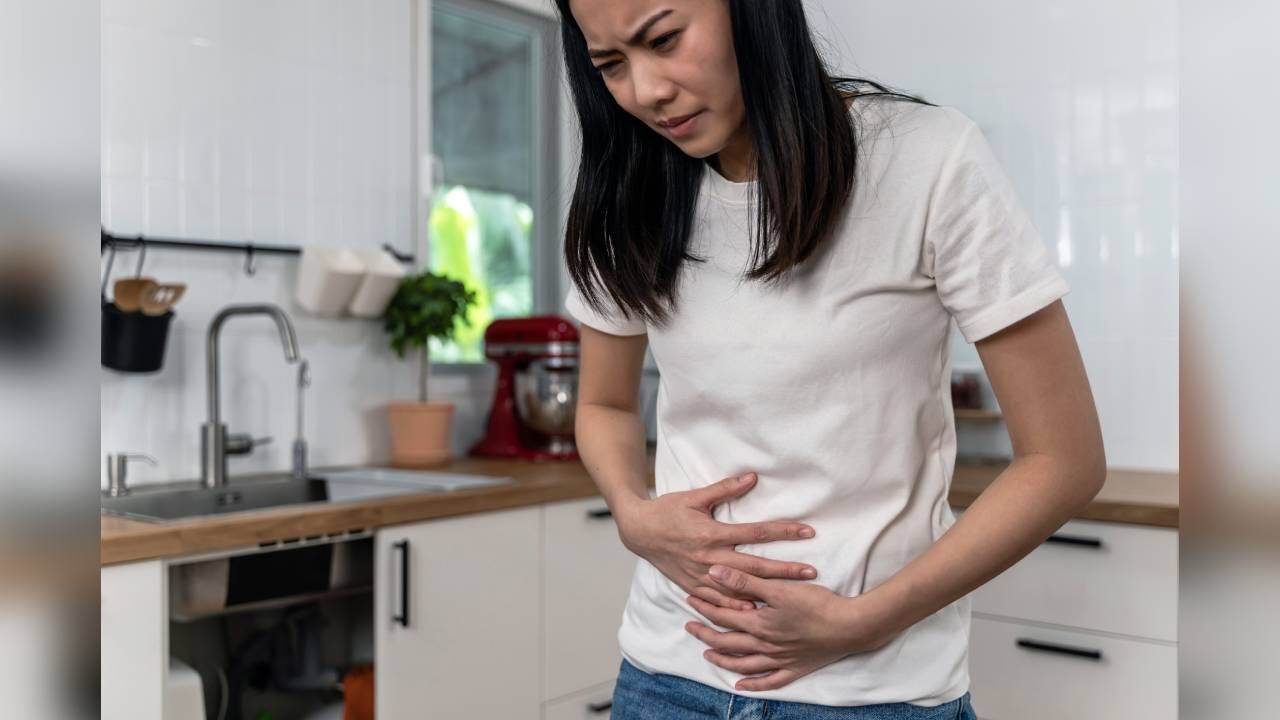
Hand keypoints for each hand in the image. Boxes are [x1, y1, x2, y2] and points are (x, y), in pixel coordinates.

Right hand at [613, 472, 818, 608]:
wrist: (638, 531)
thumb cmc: (667, 510)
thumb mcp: (695, 496)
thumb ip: (725, 489)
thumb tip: (752, 477)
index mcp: (712, 534)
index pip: (756, 533)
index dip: (783, 532)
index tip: (807, 532)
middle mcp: (710, 558)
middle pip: (755, 567)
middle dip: (785, 570)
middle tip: (811, 572)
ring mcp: (702, 575)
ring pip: (740, 588)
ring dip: (766, 592)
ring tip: (792, 596)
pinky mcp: (693, 585)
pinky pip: (718, 601)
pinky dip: (737, 607)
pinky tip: (755, 610)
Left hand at [684, 564, 895, 691]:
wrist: (850, 627)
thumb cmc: (816, 604)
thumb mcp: (778, 588)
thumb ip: (744, 581)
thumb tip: (714, 571)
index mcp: (759, 624)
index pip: (724, 616)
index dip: (705, 607)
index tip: (690, 599)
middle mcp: (764, 646)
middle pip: (727, 641)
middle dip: (705, 633)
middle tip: (689, 626)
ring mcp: (779, 660)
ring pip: (743, 663)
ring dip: (723, 659)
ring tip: (708, 654)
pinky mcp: (795, 668)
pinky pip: (769, 681)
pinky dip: (753, 684)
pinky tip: (741, 686)